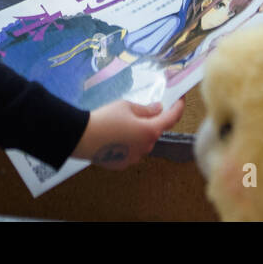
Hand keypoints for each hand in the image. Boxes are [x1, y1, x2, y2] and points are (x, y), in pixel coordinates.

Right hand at [71, 98, 185, 168]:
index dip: (178, 107)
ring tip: (122, 123)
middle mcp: (146, 147)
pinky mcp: (123, 163)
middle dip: (152, 120)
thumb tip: (158, 109)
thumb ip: (145, 109)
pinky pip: (132, 151)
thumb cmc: (105, 119)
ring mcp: (135, 157)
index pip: (172, 118)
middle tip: (142, 109)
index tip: (181, 99)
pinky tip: (115, 136)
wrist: (81, 137)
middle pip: (155, 131)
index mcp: (150, 131)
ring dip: (139, 133)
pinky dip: (129, 143)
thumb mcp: (126, 106)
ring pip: (143, 142)